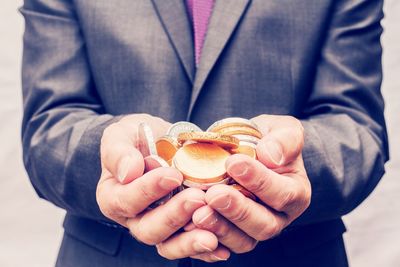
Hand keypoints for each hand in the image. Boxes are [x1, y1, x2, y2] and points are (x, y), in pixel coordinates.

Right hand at [96, 114, 221, 259]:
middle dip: (174, 216)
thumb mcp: (121, 135)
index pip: (126, 200)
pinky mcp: (180, 231)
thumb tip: (129, 172)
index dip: (148, 190)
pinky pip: (190, 246)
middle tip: (197, 198)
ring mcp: (159, 226)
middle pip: (149, 229)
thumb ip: (119, 152)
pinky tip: (221, 247)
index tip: (172, 175)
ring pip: (170, 245)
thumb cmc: (137, 138)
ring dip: (190, 241)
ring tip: (212, 235)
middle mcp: (134, 217)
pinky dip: (206, 250)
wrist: (160, 142)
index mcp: (114, 196)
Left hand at [190, 115, 310, 254]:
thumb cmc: (268, 140)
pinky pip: (223, 244)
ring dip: (220, 227)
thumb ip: (284, 139)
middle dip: (238, 210)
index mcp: (296, 192)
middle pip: (264, 225)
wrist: (250, 151)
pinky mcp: (235, 235)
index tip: (234, 163)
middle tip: (214, 194)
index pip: (282, 193)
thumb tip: (271, 156)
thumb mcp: (282, 129)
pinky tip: (190, 223)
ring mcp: (255, 229)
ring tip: (199, 213)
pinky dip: (207, 236)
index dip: (259, 181)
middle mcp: (279, 216)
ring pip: (244, 240)